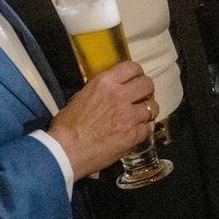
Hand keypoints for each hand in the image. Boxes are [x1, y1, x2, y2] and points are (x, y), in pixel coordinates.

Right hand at [47, 61, 155, 178]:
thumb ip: (100, 91)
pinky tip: (137, 131)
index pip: (132, 67)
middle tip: (142, 97)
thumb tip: (109, 91)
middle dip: (147, 90)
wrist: (66, 151)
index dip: (137, 73)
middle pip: (147, 84)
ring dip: (148, 111)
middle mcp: (120, 96)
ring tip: (141, 116)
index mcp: (105, 83)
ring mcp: (128, 116)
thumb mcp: (81, 96)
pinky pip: (149, 127)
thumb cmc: (67, 126)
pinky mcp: (133, 135)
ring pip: (152, 107)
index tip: (136, 79)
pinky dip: (144, 129)